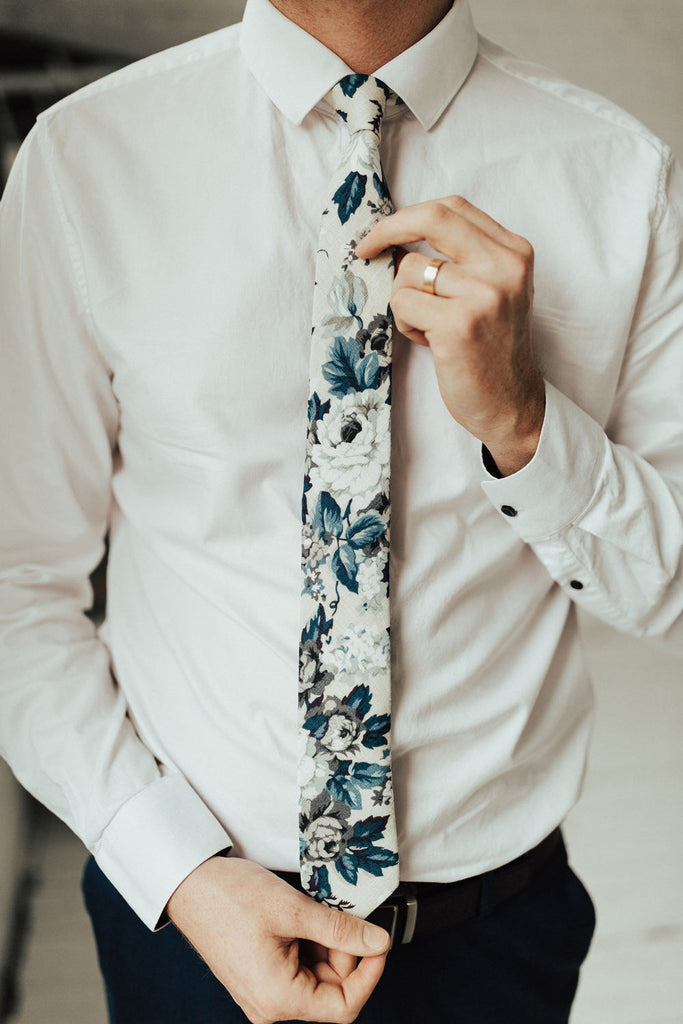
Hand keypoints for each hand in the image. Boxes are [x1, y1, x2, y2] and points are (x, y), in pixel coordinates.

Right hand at [166, 855, 389, 1023]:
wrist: (189, 884)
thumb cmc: (229, 896)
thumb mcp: (294, 910)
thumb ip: (340, 931)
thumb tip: (378, 942)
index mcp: (277, 998)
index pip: (343, 1006)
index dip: (369, 975)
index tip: (378, 943)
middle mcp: (269, 1004)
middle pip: (330, 990)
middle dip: (344, 952)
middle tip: (339, 914)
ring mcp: (263, 992)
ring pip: (316, 977)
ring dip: (325, 945)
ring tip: (312, 911)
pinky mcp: (259, 977)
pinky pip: (297, 969)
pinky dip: (308, 944)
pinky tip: (300, 918)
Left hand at [356, 195, 544, 476]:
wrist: (512, 404)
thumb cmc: (492, 349)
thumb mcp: (492, 291)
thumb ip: (461, 259)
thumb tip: (397, 238)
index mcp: (514, 253)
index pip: (453, 208)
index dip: (409, 215)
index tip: (384, 233)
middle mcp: (504, 267)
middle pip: (432, 219)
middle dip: (387, 230)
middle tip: (365, 249)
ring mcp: (484, 294)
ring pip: (409, 271)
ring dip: (405, 301)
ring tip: (428, 326)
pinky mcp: (459, 324)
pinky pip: (403, 304)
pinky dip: (406, 324)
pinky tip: (430, 342)